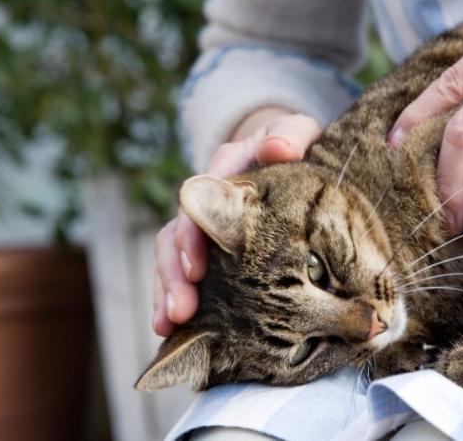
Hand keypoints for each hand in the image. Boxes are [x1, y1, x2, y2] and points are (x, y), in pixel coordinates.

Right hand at [153, 108, 320, 335]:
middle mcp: (204, 200)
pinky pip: (184, 275)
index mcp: (224, 170)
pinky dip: (172, 299)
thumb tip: (279, 148)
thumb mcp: (295, 131)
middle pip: (176, 236)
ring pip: (172, 259)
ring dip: (167, 292)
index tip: (198, 268)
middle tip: (181, 311)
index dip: (194, 235)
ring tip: (168, 326)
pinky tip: (171, 330)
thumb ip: (288, 134)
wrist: (286, 150)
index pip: (198, 203)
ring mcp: (203, 226)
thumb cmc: (293, 143)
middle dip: (174, 275)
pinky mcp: (209, 249)